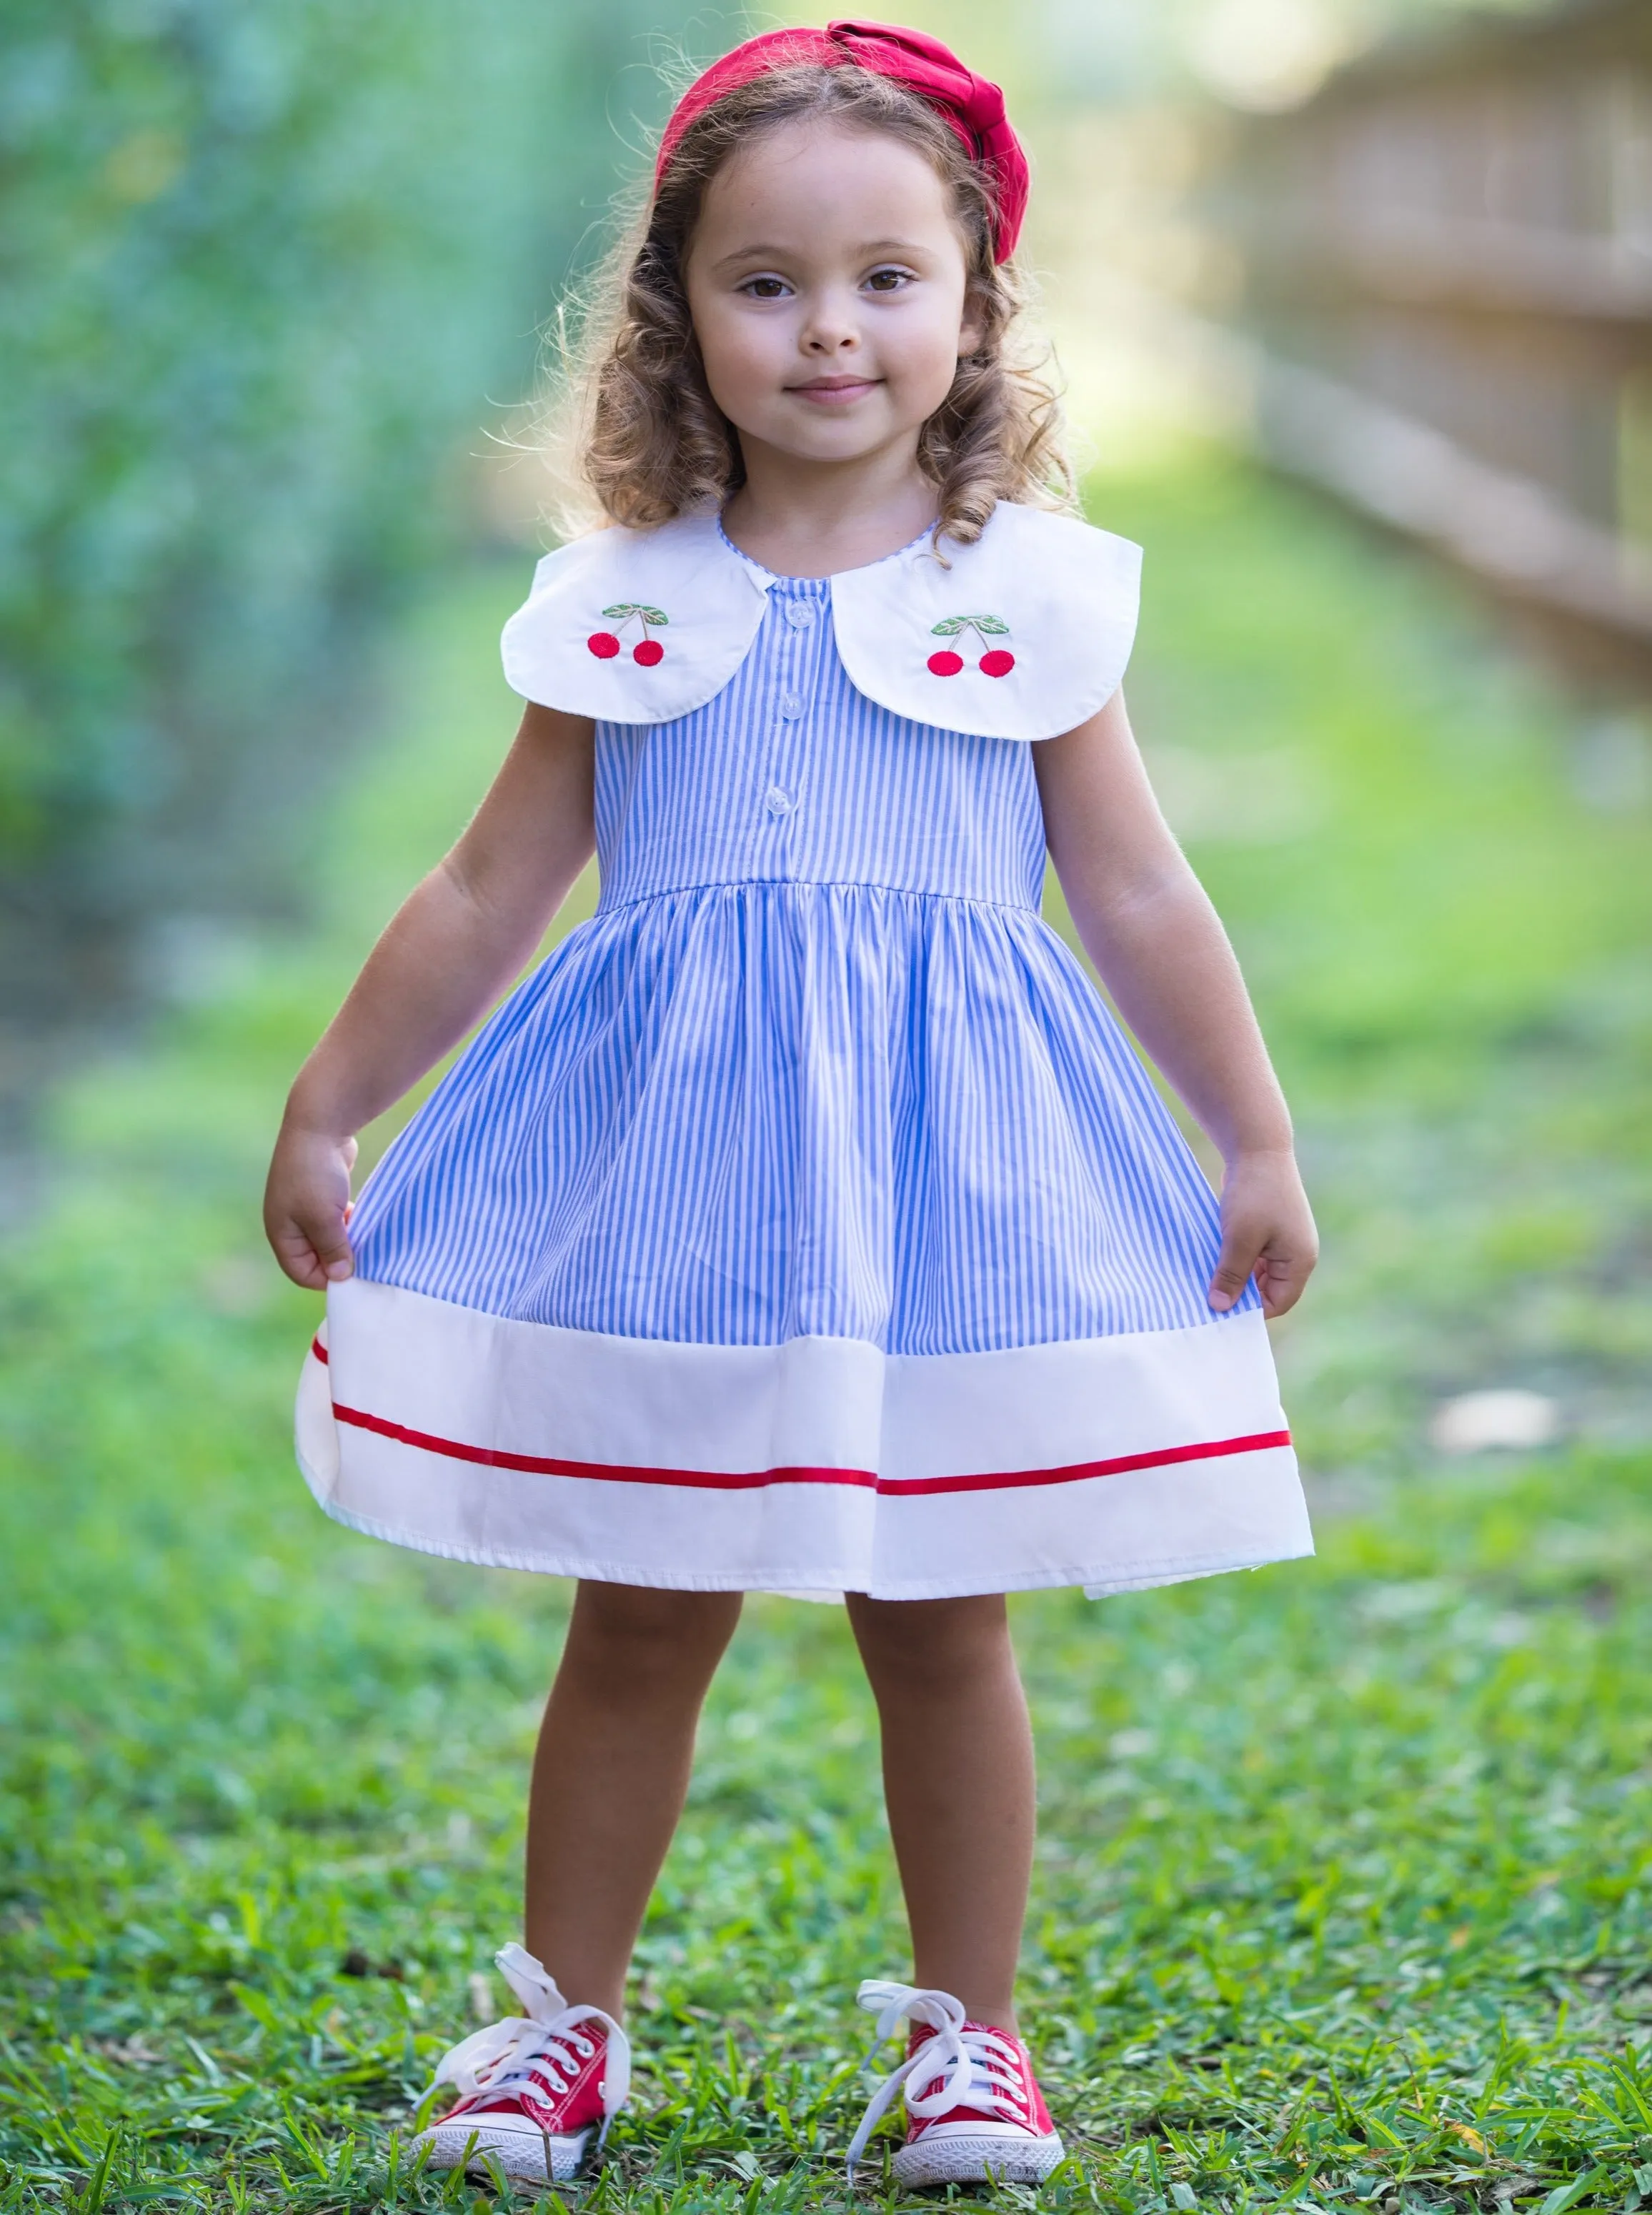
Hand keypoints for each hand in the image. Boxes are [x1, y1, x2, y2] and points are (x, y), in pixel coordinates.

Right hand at [264, 1121, 358, 1289]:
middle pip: (315, 1257)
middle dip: (338, 1258)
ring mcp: (305, 1207)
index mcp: (281, 1233)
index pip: (301, 1272)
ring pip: (328, 1238)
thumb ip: (333, 1250)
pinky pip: (336, 1220)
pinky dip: (349, 1223)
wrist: (319, 1125)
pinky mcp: (322, 1193)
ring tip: (365, 1236)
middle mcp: (290, 1223)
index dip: (326, 1277)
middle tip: (365, 1255)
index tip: (355, 1271)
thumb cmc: (316, 1175)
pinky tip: (363, 1217)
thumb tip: (341, 1277)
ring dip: (347, 1240)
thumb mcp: (324, 1219)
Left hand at [1208, 1148, 1316, 1318]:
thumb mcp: (1239, 1239)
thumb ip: (1231, 1275)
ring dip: (1234, 1274)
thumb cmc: (1253, 1194)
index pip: (1278, 1303)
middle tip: (1208, 1295)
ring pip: (1257, 1273)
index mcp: (1300, 1261)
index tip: (1219, 1311)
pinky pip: (1252, 1255)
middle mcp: (1296, 1254)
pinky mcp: (1269, 1228)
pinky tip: (1212, 1256)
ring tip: (1208, 1275)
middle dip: (1240, 1293)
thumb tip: (1219, 1308)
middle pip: (1268, 1290)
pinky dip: (1234, 1258)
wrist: (1257, 1148)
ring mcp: (1284, 1241)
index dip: (1250, 1310)